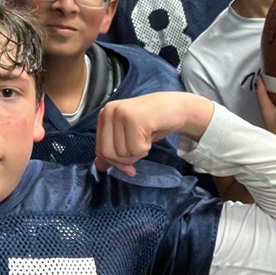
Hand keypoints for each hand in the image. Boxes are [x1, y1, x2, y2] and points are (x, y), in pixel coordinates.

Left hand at [94, 93, 213, 174]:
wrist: (176, 108)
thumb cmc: (152, 123)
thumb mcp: (128, 137)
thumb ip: (112, 149)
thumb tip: (99, 166)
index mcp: (104, 115)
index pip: (100, 150)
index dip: (115, 162)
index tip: (129, 164)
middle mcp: (109, 111)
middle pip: (107, 153)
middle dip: (126, 160)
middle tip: (140, 149)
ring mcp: (121, 113)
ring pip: (122, 153)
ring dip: (139, 152)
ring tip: (146, 136)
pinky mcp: (135, 118)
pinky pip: (136, 149)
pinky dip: (146, 148)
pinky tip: (150, 134)